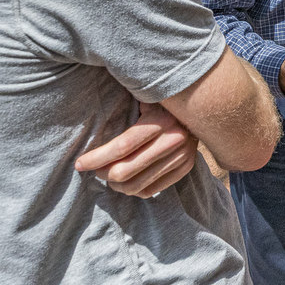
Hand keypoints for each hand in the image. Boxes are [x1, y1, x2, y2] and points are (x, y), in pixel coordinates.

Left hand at [75, 101, 197, 196]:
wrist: (205, 105)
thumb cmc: (165, 99)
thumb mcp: (148, 95)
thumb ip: (127, 100)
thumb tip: (97, 96)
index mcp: (161, 120)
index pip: (122, 147)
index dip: (97, 158)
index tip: (80, 164)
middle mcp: (173, 140)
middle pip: (126, 171)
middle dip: (102, 173)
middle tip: (95, 169)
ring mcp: (181, 157)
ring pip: (136, 185)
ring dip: (116, 185)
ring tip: (108, 175)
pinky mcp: (185, 168)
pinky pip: (150, 190)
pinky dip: (133, 189)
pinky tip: (126, 180)